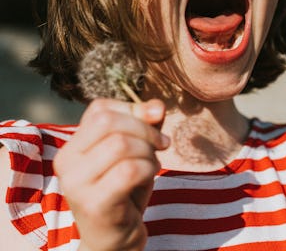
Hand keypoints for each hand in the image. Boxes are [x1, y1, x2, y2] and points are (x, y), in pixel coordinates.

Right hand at [54, 98, 169, 250]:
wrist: (114, 238)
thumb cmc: (124, 188)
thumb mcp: (136, 149)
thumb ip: (145, 123)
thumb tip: (158, 106)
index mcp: (73, 144)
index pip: (100, 108)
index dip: (133, 110)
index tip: (154, 125)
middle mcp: (66, 161)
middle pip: (108, 122)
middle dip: (144, 129)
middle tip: (161, 143)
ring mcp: (76, 183)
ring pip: (121, 144)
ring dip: (148, 152)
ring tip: (151, 165)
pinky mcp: (94, 204)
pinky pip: (130, 170)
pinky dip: (149, 169)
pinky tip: (148, 178)